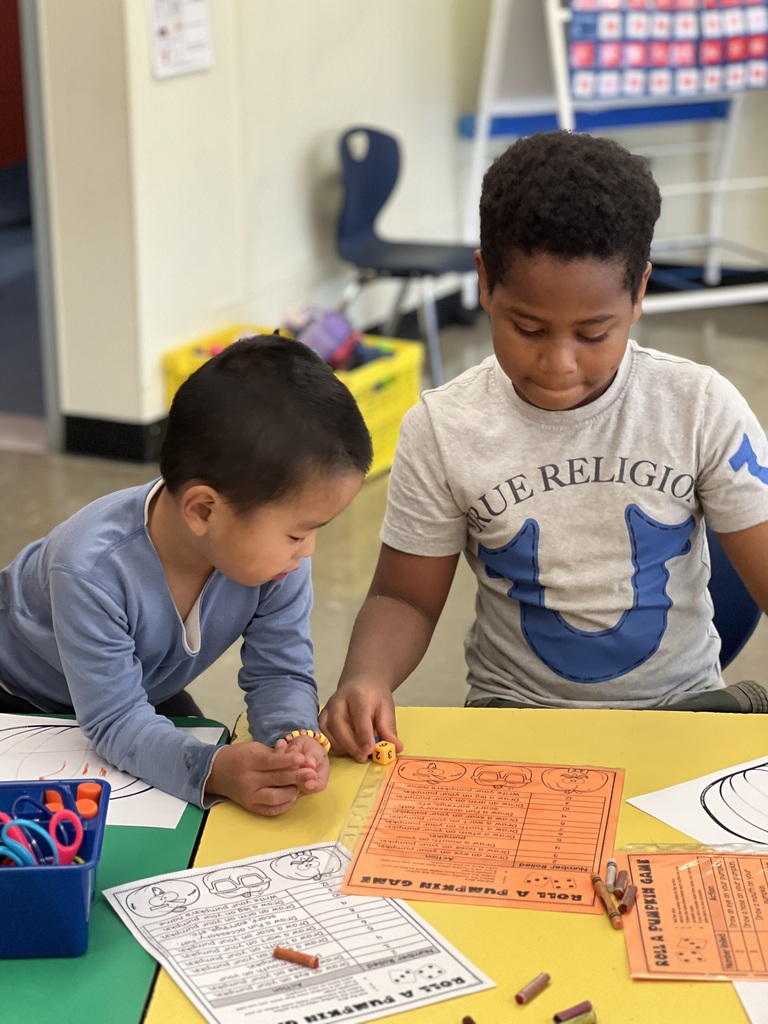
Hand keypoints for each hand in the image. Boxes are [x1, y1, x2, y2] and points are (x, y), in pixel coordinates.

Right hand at [204, 740, 327, 815]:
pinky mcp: (251, 807)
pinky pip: (271, 810)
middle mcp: (249, 781)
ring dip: (292, 791)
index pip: (272, 762)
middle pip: (277, 779)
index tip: (303, 758)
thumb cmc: (238, 756)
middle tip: (312, 775)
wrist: (216, 773)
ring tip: (300, 785)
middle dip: (297, 777)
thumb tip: (296, 757)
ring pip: (276, 797)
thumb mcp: (254, 748)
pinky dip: (285, 804)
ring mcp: (250, 796)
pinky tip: (292, 796)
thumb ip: (275, 754)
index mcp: (249, 761)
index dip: (288, 760)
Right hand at [319, 679, 402, 762]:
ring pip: (327, 730)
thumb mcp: (386, 709)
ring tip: (357, 754)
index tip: (370, 750)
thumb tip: (396, 748)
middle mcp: (338, 700)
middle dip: (350, 744)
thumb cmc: (374, 698)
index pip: (359, 714)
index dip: (363, 734)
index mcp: (358, 694)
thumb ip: (388, 728)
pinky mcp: (322, 717)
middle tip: (363, 757)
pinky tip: (347, 750)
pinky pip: (323, 734)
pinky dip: (333, 745)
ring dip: (341, 747)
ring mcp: (328, 708)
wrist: (361, 683)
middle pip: (338, 723)